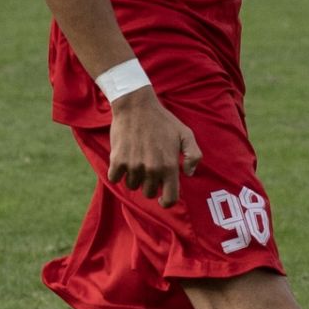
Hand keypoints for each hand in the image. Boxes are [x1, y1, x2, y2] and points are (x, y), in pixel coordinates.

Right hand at [106, 87, 201, 207]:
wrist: (136, 106)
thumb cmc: (162, 120)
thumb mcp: (185, 134)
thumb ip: (193, 155)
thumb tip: (188, 174)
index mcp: (169, 166)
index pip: (170, 199)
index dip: (166, 202)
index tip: (162, 198)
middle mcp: (152, 169)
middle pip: (148, 193)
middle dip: (149, 185)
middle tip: (149, 169)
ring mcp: (134, 166)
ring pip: (132, 186)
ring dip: (134, 177)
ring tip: (137, 161)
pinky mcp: (117, 160)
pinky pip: (115, 178)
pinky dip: (117, 173)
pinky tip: (122, 161)